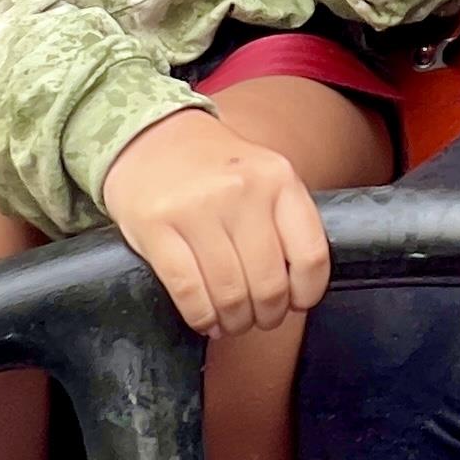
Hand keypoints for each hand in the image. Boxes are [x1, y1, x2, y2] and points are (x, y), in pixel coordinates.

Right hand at [101, 104, 326, 336]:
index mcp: (278, 178)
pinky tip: (204, 318)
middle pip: (269, 282)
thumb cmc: (213, 167)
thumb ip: (283, 220)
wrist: (149, 136)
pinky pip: (188, 291)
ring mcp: (196, 208)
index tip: (296, 303)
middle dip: (267, 315)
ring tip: (231, 322)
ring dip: (234, 321)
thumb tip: (297, 289)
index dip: (306, 292)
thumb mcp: (262, 175)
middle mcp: (241, 191)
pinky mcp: (155, 226)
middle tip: (259, 319)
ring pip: (229, 293)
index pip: (310, 254)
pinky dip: (200, 316)